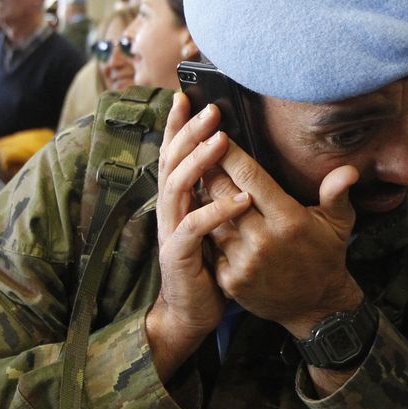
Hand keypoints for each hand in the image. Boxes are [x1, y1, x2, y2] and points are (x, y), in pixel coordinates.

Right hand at [147, 94, 253, 380]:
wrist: (192, 312)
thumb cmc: (208, 264)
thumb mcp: (215, 222)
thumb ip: (218, 192)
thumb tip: (233, 162)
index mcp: (177, 199)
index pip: (174, 154)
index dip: (177, 126)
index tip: (186, 96)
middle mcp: (169, 209)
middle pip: (172, 161)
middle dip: (189, 132)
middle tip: (211, 108)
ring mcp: (170, 231)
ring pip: (176, 186)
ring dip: (199, 161)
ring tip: (222, 140)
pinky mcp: (178, 255)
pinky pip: (194, 228)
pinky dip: (216, 211)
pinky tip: (238, 198)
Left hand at [201, 141, 363, 336]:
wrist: (314, 306)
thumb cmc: (325, 255)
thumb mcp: (338, 223)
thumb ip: (337, 193)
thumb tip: (348, 170)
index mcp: (288, 219)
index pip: (250, 177)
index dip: (230, 154)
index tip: (217, 135)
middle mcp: (264, 239)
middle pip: (223, 193)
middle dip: (209, 170)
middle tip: (199, 152)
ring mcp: (244, 261)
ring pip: (211, 218)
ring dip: (203, 200)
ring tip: (196, 181)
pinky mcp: (231, 280)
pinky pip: (210, 246)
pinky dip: (206, 231)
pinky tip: (202, 218)